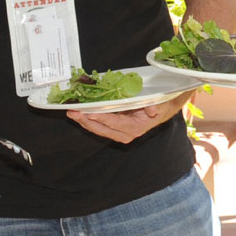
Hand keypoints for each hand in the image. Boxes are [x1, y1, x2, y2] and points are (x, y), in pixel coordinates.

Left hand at [66, 90, 194, 143]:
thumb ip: (154, 106)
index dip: (103, 119)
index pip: (116, 123)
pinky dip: (89, 120)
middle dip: (87, 121)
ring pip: (99, 129)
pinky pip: (99, 126)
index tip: (90, 114)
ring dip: (84, 122)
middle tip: (74, 113)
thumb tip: (152, 110)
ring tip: (72, 114)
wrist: (163, 109)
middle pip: (103, 129)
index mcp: (136, 127)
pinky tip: (79, 114)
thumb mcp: (160, 103)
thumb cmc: (160, 104)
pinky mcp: (115, 128)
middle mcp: (126, 133)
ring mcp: (119, 132)